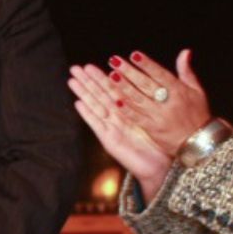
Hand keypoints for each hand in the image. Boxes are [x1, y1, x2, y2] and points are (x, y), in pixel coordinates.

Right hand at [69, 64, 171, 196]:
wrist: (160, 168)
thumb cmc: (161, 145)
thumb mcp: (157, 119)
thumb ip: (151, 102)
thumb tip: (150, 82)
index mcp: (128, 112)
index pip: (113, 91)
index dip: (101, 78)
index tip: (90, 65)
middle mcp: (118, 120)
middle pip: (100, 96)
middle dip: (87, 82)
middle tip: (75, 68)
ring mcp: (112, 130)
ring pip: (95, 107)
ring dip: (83, 94)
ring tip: (72, 81)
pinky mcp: (110, 141)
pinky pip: (98, 125)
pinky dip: (88, 114)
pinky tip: (78, 103)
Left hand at [99, 50, 211, 157]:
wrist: (200, 142)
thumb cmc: (198, 114)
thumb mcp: (197, 91)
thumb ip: (186, 71)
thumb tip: (185, 51)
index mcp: (180, 92)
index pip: (161, 74)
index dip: (147, 64)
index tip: (134, 55)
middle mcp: (169, 103)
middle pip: (146, 85)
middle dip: (129, 72)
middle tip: (115, 61)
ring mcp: (160, 117)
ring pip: (139, 100)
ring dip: (124, 87)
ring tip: (112, 76)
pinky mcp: (153, 129)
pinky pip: (137, 117)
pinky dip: (126, 109)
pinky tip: (115, 100)